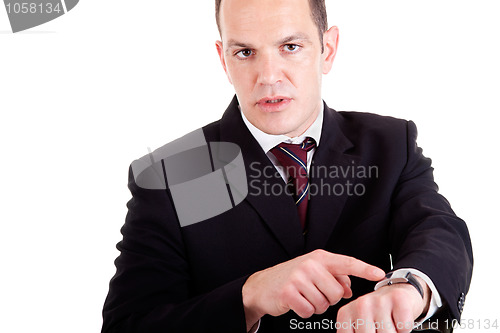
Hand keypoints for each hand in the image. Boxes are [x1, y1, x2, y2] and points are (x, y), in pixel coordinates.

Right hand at [241, 249, 385, 330]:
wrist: (262, 286)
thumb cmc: (291, 278)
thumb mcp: (313, 272)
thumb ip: (334, 277)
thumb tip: (349, 288)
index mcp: (319, 257)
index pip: (347, 262)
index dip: (365, 269)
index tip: (380, 274)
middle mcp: (310, 265)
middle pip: (337, 292)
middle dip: (329, 298)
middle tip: (314, 293)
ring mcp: (299, 278)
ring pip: (324, 304)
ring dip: (315, 306)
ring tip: (303, 296)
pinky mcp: (289, 292)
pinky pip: (309, 311)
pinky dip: (304, 312)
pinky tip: (296, 303)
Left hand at [336, 276, 430, 332]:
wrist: (398, 293)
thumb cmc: (378, 313)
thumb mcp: (360, 324)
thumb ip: (357, 331)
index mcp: (346, 314)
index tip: (370, 329)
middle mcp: (360, 304)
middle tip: (380, 327)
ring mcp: (379, 300)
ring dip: (393, 332)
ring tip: (390, 323)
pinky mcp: (398, 298)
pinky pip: (403, 327)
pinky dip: (403, 329)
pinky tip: (399, 318)